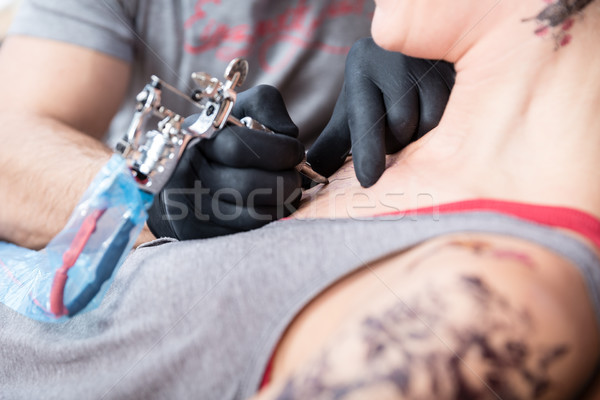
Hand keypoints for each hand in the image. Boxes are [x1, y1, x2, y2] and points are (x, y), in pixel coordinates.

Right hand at [147, 85, 303, 239]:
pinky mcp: (199, 233)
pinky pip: (249, 233)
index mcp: (193, 136)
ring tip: (289, 189)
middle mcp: (184, 173)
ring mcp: (189, 208)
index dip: (278, 150)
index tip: (296, 151)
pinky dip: (272, 218)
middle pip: (248, 186)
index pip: (238, 147)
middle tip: (297, 175)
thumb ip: (266, 106)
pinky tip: (274, 204)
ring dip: (284, 202)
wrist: (185, 170)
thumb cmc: (223, 135)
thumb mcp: (239, 107)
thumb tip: (287, 135)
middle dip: (286, 180)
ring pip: (254, 216)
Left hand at [307, 38, 454, 187]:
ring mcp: (427, 61)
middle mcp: (393, 57)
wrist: (413, 54)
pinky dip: (440, 127)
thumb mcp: (352, 112)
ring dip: (419, 135)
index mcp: (361, 66)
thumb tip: (313, 174)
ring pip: (427, 123)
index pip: (364, 118)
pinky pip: (450, 116)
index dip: (367, 152)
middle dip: (395, 141)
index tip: (368, 180)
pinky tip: (432, 112)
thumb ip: (332, 144)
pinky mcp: (454, 69)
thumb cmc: (377, 91)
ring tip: (413, 120)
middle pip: (399, 124)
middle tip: (392, 131)